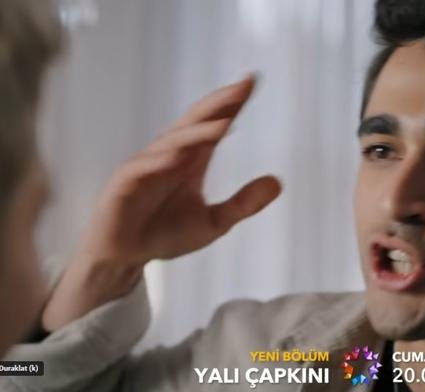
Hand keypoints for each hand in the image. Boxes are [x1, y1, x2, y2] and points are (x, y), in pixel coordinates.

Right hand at [42, 75, 281, 329]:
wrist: (126, 256)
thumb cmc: (166, 234)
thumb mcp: (214, 223)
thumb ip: (243, 203)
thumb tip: (278, 183)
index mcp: (192, 159)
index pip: (216, 124)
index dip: (232, 104)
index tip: (252, 81)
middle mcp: (170, 155)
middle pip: (196, 121)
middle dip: (219, 103)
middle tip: (244, 86)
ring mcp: (146, 166)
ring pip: (173, 141)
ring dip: (198, 131)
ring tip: (225, 123)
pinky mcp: (125, 183)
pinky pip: (142, 167)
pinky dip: (159, 159)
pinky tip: (178, 154)